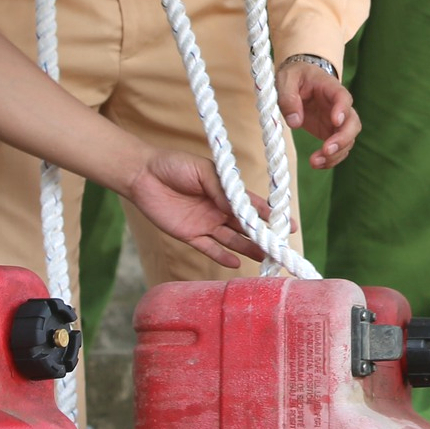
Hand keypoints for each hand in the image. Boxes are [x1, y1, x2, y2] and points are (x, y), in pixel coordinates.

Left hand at [122, 150, 273, 266]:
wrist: (142, 175)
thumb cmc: (174, 165)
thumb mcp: (201, 170)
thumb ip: (220, 189)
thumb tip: (238, 207)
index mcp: (226, 191)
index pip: (252, 205)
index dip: (269, 214)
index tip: (286, 224)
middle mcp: (219, 209)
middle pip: (246, 226)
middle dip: (264, 236)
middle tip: (281, 248)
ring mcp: (206, 223)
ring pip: (232, 240)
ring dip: (248, 248)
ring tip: (265, 257)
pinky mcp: (190, 235)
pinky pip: (209, 248)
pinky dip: (222, 257)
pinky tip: (237, 263)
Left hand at [278, 57, 358, 165]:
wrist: (299, 80)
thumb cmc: (295, 76)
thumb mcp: (286, 79)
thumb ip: (288, 97)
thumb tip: (295, 121)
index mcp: (329, 87)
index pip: (343, 97)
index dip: (342, 109)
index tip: (335, 121)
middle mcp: (338, 106)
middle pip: (353, 123)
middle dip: (343, 139)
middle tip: (326, 150)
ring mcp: (337, 121)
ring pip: (348, 140)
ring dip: (335, 154)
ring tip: (315, 162)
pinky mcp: (330, 133)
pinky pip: (338, 149)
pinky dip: (331, 159)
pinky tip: (317, 164)